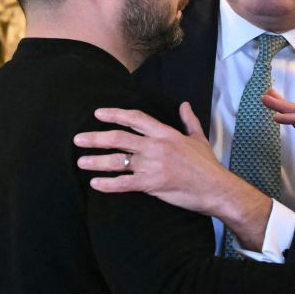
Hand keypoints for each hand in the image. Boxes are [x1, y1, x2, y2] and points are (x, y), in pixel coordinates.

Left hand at [73, 104, 271, 249]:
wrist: (215, 188)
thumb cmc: (207, 165)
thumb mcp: (199, 139)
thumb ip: (189, 121)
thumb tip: (185, 105)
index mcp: (165, 133)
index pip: (135, 119)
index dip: (115, 114)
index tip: (99, 113)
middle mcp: (156, 147)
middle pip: (119, 138)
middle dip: (95, 138)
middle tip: (78, 139)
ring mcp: (152, 165)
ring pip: (118, 161)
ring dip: (96, 161)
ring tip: (81, 162)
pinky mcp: (152, 184)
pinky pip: (124, 183)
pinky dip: (108, 184)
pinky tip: (95, 184)